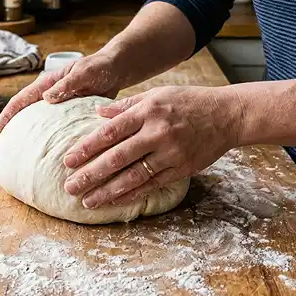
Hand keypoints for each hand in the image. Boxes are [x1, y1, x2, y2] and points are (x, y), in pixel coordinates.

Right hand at [0, 50, 128, 161]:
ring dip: (20, 143)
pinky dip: (42, 145)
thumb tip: (46, 98)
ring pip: (33, 128)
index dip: (4, 120)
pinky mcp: (67, 117)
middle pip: (20, 119)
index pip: (19, 103)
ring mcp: (56, 109)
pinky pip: (51, 132)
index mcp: (46, 85)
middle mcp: (47, 97)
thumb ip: (67, 84)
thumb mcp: (84, 72)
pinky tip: (42, 162)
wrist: (116, 68)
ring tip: (10, 164)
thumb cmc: (99, 66)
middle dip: (5, 138)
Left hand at [62, 86, 241, 207]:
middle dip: (90, 174)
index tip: (67, 160)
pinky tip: (114, 201)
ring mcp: (170, 154)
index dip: (86, 148)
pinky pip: (151, 185)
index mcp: (147, 111)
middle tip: (70, 186)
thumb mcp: (156, 94)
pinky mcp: (181, 169)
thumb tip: (98, 113)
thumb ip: (126, 105)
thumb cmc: (189, 102)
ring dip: (107, 191)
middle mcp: (157, 133)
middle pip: (117, 158)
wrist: (227, 115)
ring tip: (87, 201)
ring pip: (133, 177)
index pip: (109, 132)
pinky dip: (131, 195)